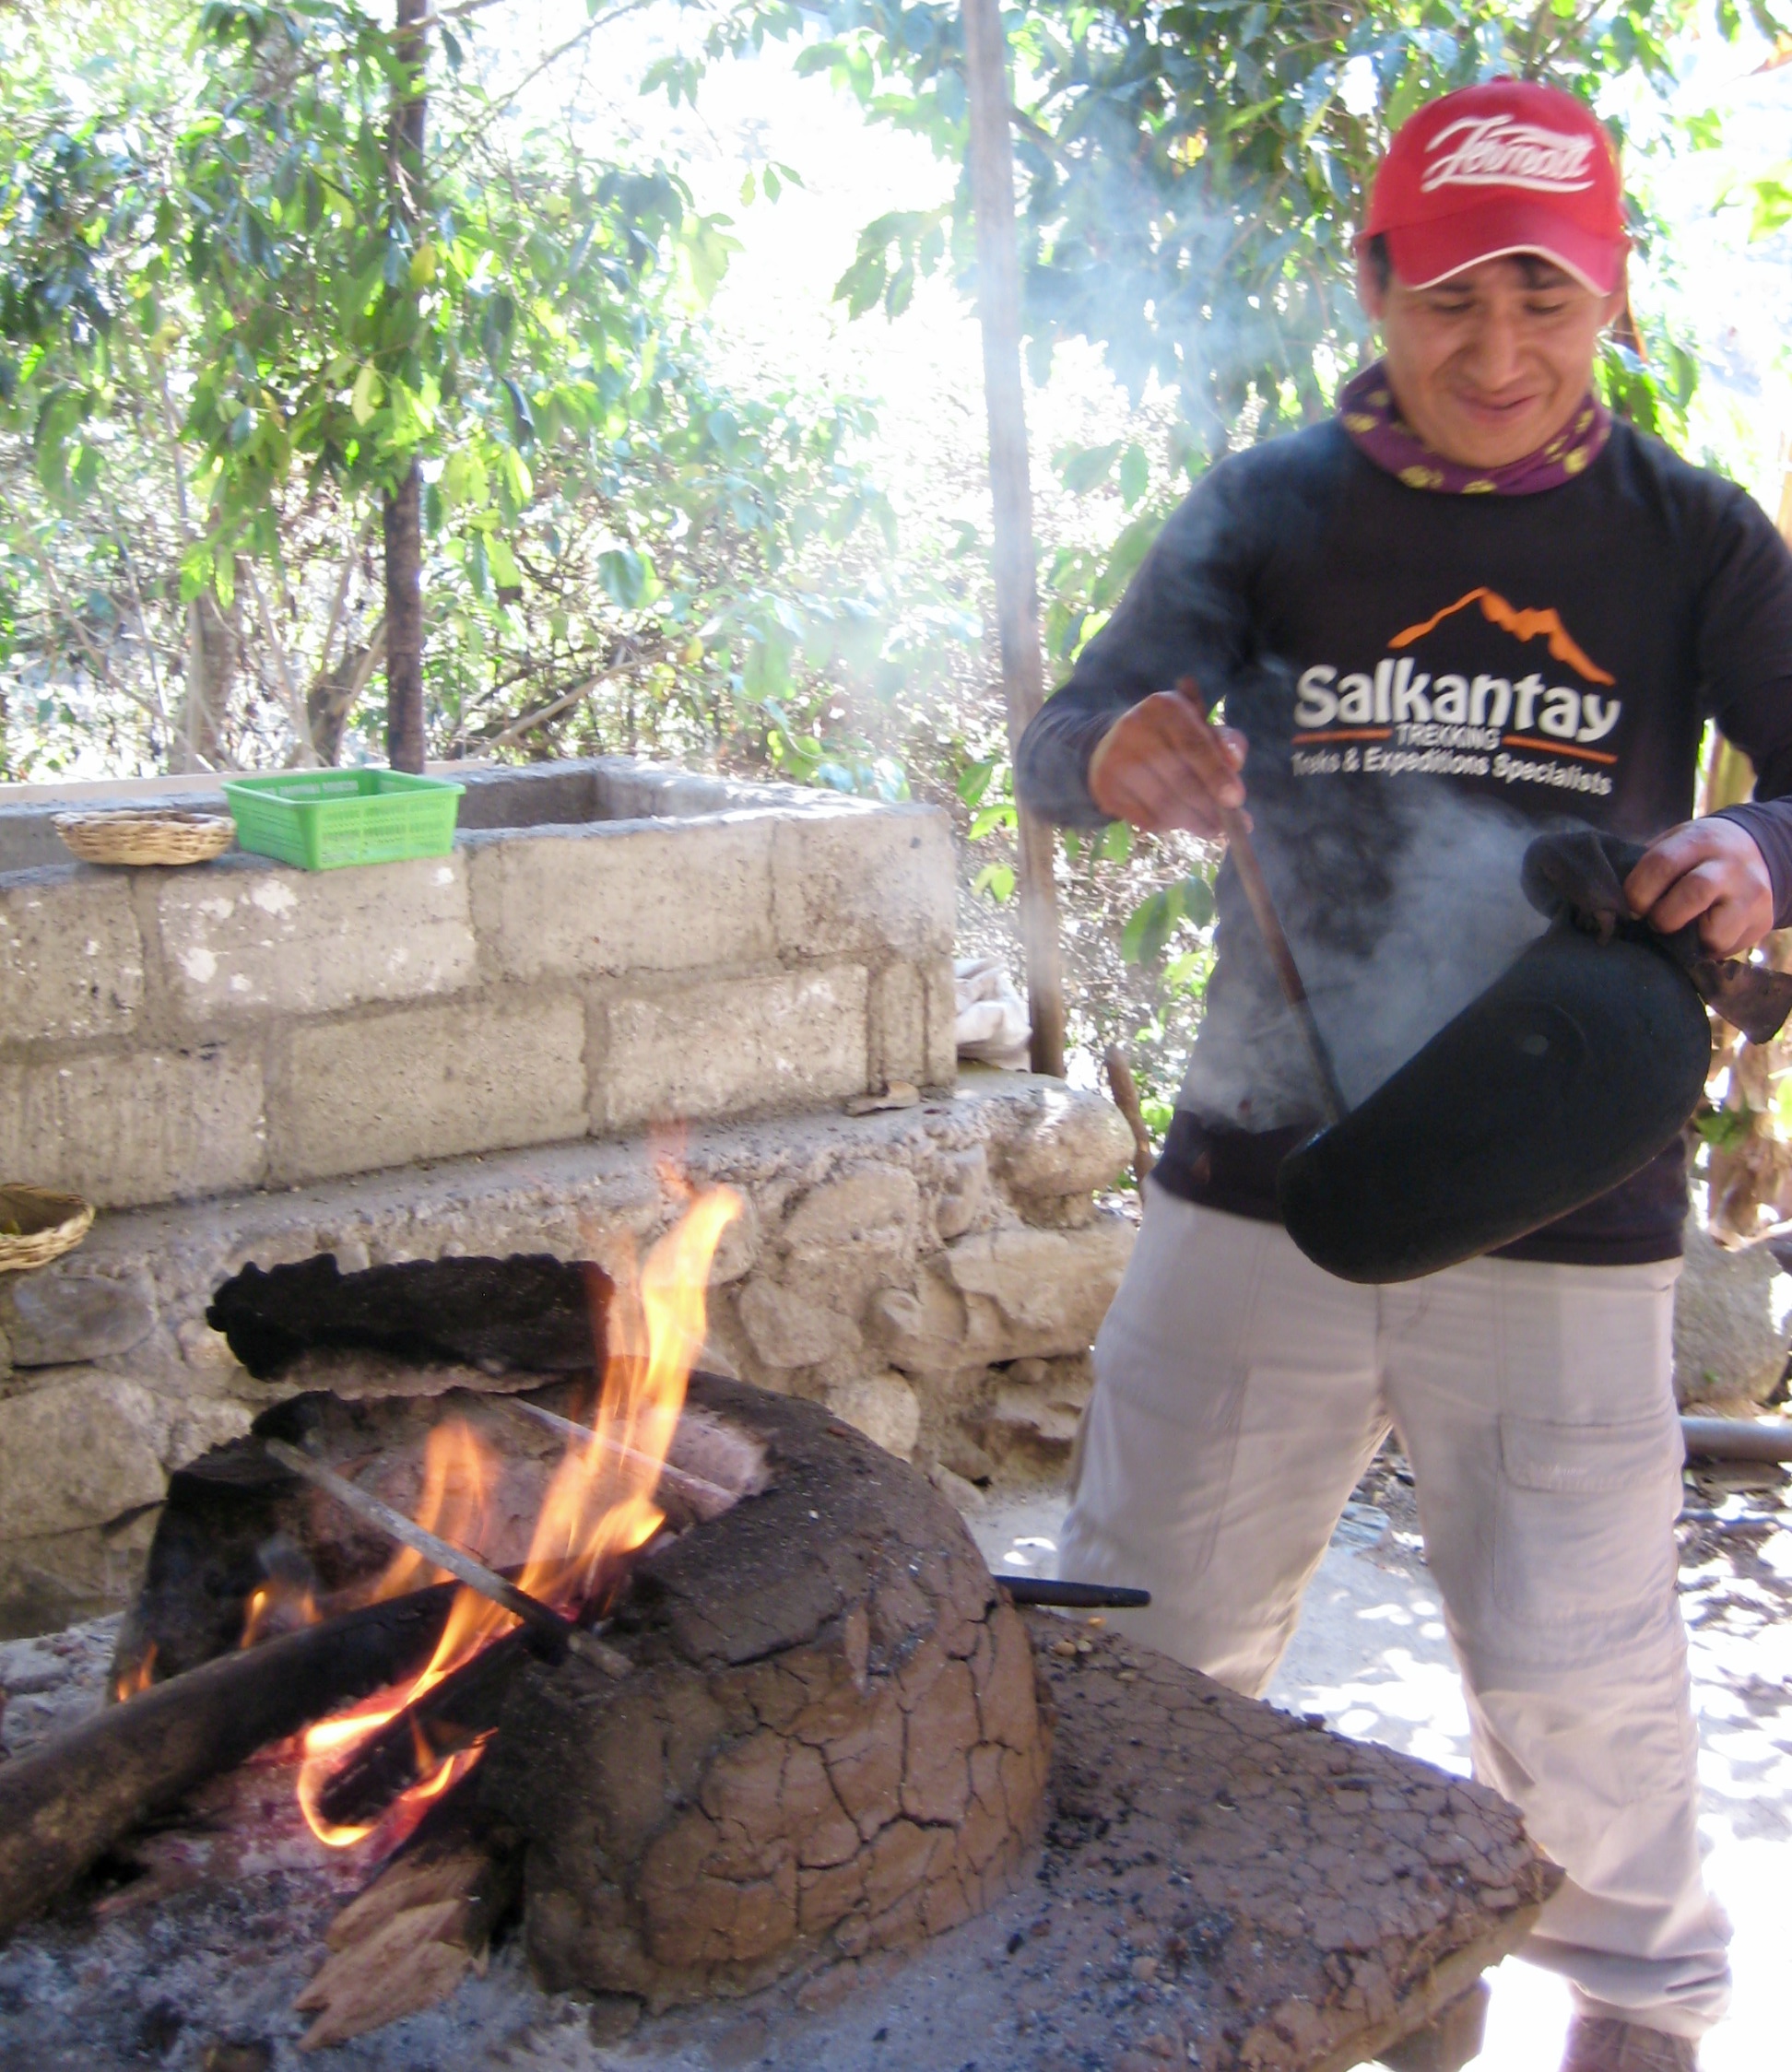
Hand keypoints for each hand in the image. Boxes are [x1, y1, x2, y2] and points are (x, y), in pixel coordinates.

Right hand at [1086, 682, 1248, 836]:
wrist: (1112, 745)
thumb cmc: (1168, 737)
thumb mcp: (1198, 728)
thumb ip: (1223, 741)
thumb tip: (1235, 761)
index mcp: (1165, 706)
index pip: (1194, 746)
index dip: (1217, 774)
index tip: (1236, 800)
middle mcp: (1135, 728)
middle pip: (1180, 779)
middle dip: (1209, 808)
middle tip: (1228, 826)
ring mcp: (1116, 758)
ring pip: (1164, 804)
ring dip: (1192, 822)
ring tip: (1209, 829)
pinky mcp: (1106, 787)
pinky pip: (1146, 818)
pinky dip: (1168, 825)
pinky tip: (1179, 821)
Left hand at [1625, 817, 1774, 959]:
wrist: (1755, 852)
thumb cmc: (1695, 856)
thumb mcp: (1674, 846)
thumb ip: (1647, 869)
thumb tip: (1609, 906)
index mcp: (1698, 840)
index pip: (1661, 862)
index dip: (1637, 891)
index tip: (1631, 907)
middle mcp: (1729, 865)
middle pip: (1693, 893)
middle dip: (1662, 916)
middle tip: (1652, 921)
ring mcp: (1750, 894)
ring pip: (1714, 931)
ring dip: (1686, 940)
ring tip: (1679, 932)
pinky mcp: (1760, 921)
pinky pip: (1726, 948)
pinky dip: (1706, 950)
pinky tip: (1699, 937)